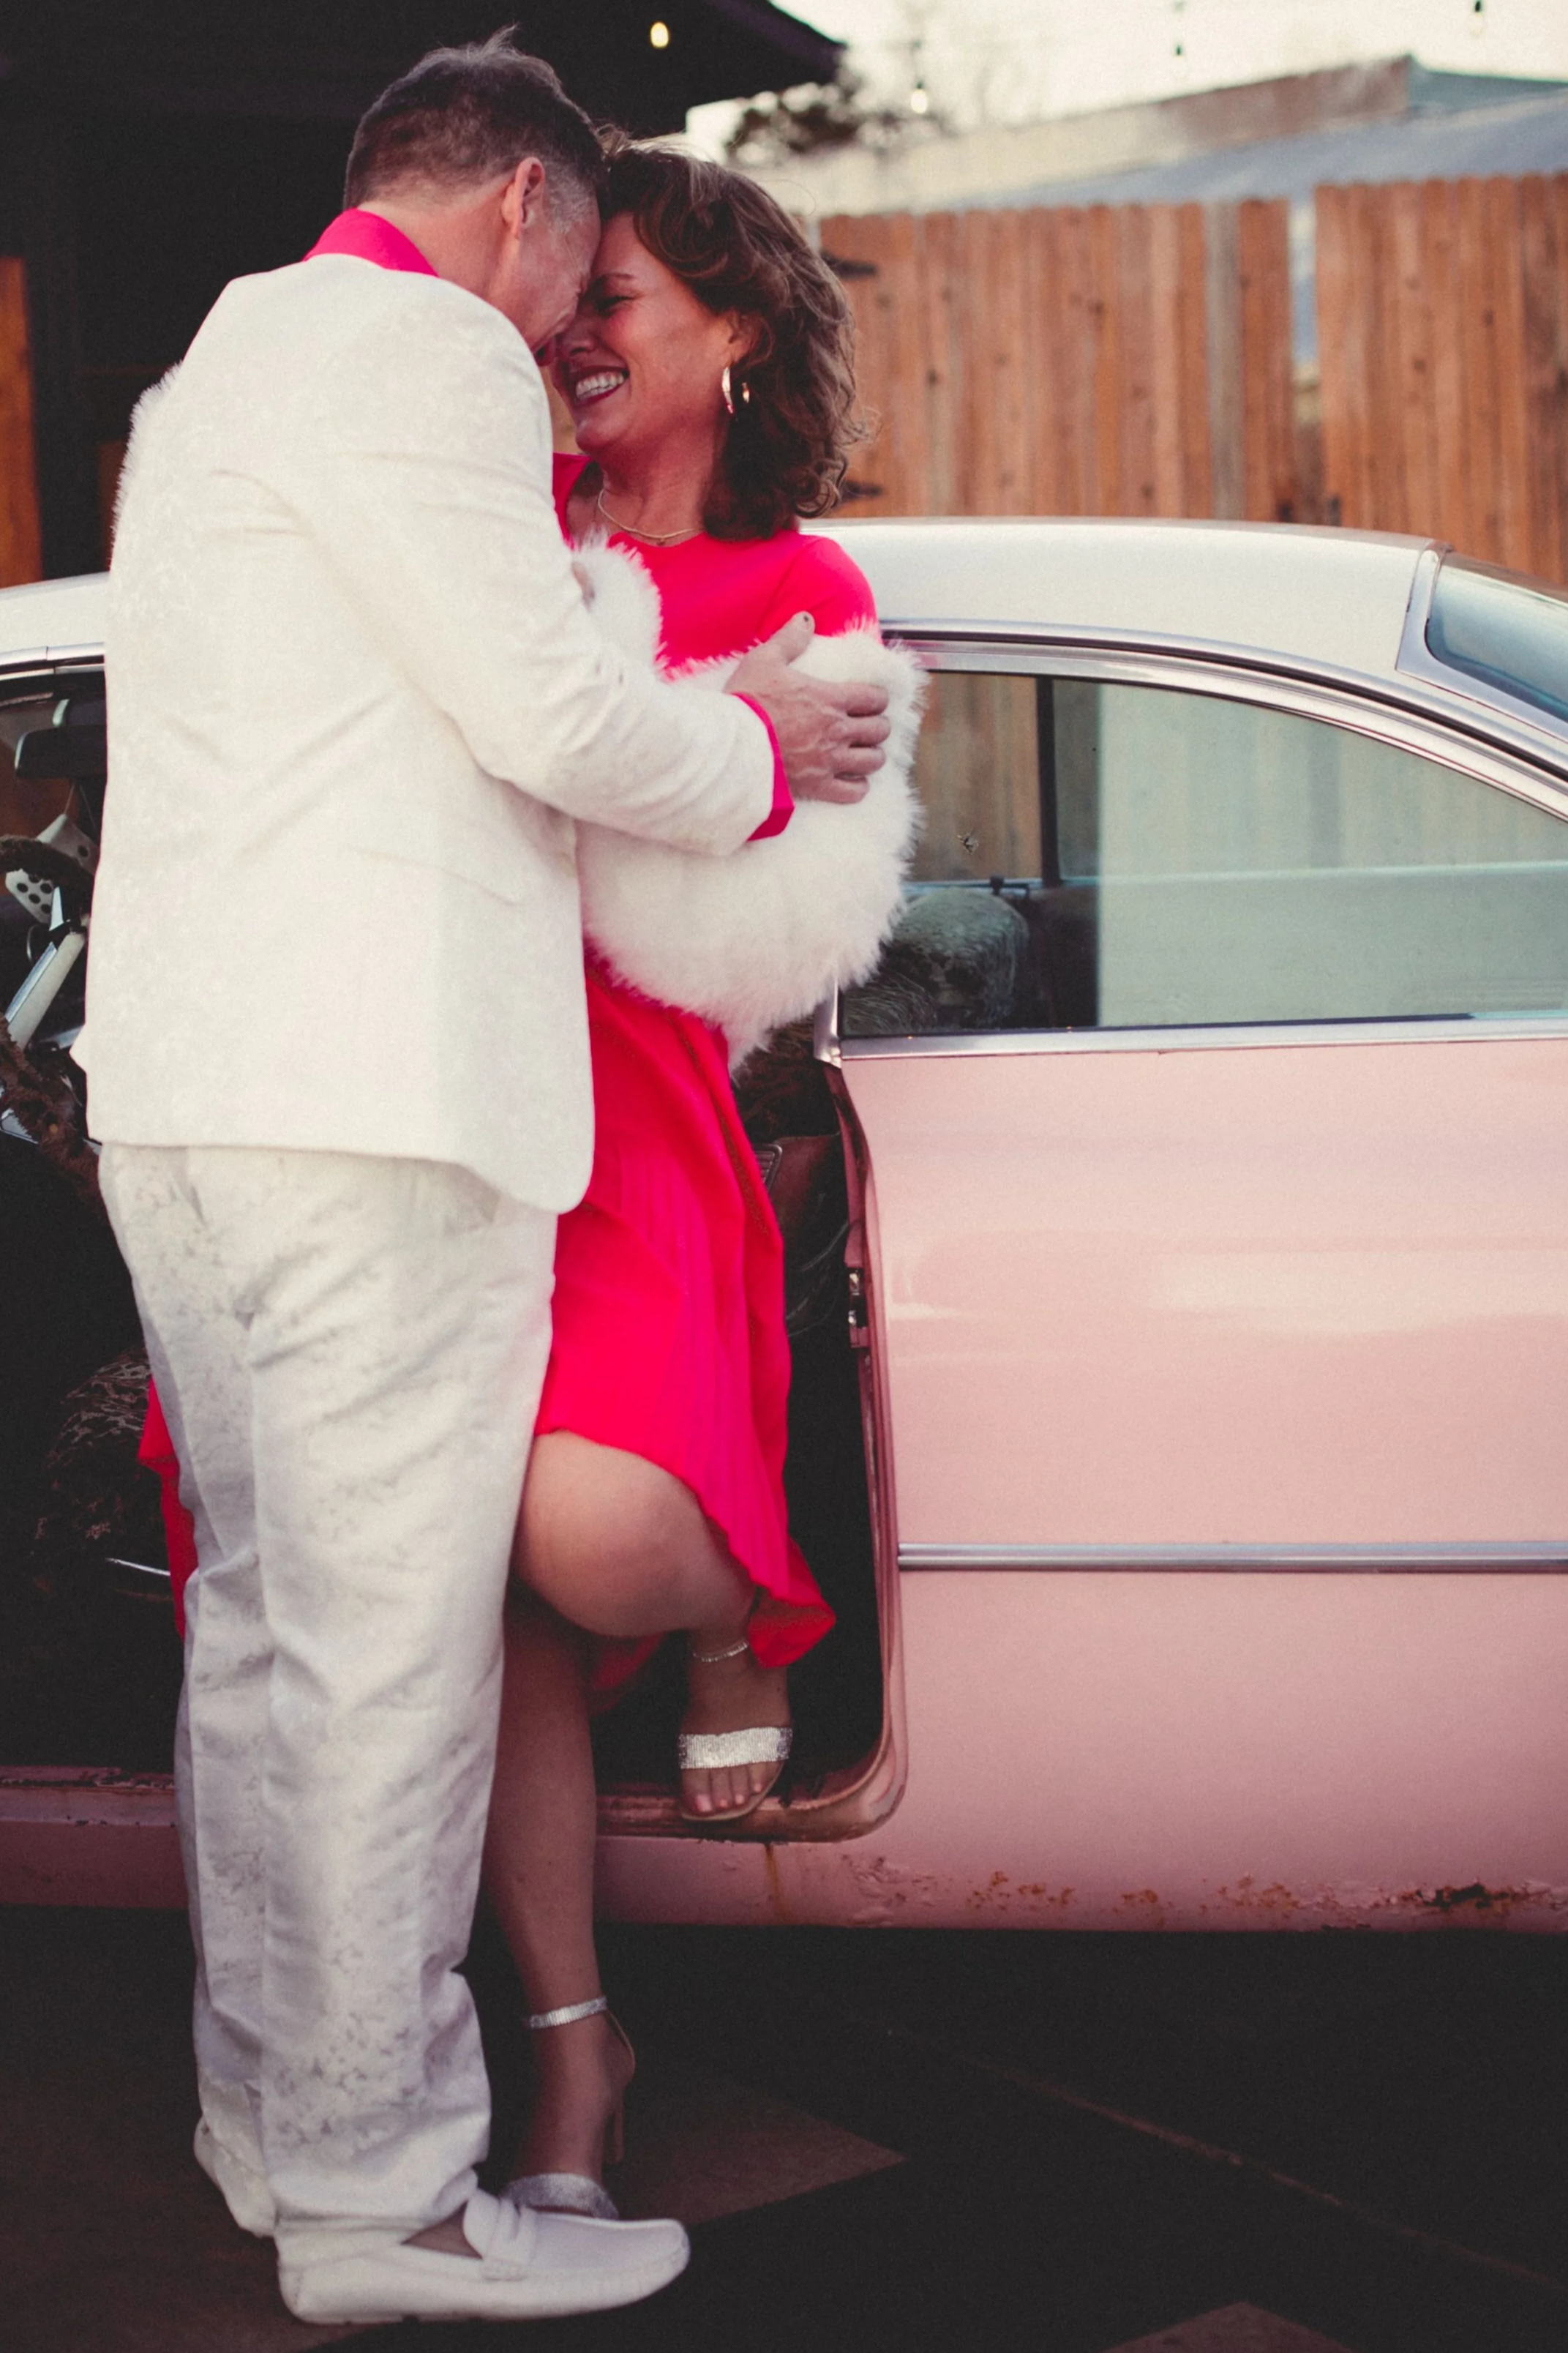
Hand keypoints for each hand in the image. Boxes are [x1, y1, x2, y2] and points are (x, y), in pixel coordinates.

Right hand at [728, 615, 889, 804]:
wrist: (730, 745)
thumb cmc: (747, 701)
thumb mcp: (764, 660)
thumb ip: (790, 639)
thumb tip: (806, 617)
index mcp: (831, 698)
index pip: (875, 698)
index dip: (877, 699)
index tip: (869, 701)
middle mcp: (838, 730)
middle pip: (880, 730)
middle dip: (877, 727)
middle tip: (866, 726)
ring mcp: (830, 761)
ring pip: (873, 761)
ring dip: (871, 756)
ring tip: (862, 753)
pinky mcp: (818, 786)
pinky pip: (854, 792)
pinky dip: (858, 787)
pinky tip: (851, 781)